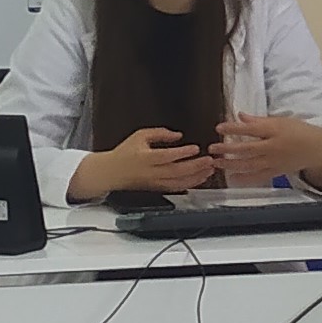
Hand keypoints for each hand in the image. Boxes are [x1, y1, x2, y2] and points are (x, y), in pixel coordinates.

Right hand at [68, 128, 214, 201]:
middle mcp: (151, 172)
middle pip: (176, 171)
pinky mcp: (157, 189)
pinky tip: (200, 178)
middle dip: (195, 166)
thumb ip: (159, 134)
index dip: (182, 152)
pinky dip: (190, 184)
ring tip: (210, 169)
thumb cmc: (125, 153)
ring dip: (196, 177)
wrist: (112, 172)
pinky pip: (176, 188)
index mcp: (145, 157)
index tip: (196, 148)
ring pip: (179, 183)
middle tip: (209, 160)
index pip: (166, 156)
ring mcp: (155, 182)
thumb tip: (178, 135)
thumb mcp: (139, 136)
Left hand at [214, 112, 321, 188]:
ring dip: (231, 164)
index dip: (233, 128)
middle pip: (247, 149)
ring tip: (216, 163)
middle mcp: (273, 147)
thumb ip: (259, 120)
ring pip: (249, 164)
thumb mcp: (280, 121)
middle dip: (227, 149)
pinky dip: (245, 179)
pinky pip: (258, 177)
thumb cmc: (299, 131)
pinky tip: (232, 178)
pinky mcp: (276, 172)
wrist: (317, 148)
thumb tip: (240, 116)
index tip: (219, 128)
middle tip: (212, 148)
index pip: (251, 129)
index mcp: (274, 131)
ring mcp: (274, 162)